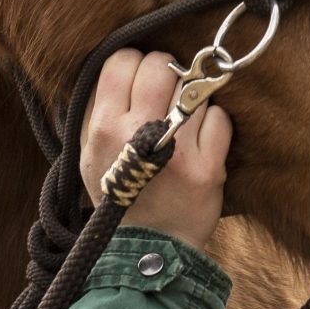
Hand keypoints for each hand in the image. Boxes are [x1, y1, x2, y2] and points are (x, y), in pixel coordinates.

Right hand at [79, 48, 231, 252]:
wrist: (147, 248)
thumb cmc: (119, 195)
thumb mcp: (90, 153)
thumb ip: (97, 109)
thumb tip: (119, 64)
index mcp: (103, 128)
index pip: (122, 60)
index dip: (135, 64)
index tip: (141, 81)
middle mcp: (137, 134)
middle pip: (161, 66)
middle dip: (169, 74)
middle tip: (167, 95)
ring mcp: (176, 151)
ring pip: (194, 89)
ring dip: (192, 101)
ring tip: (182, 124)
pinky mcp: (207, 168)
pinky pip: (219, 117)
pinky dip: (213, 124)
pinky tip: (200, 142)